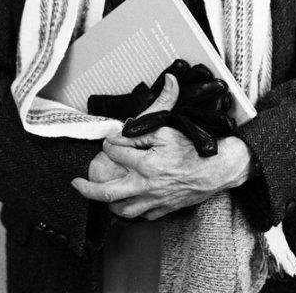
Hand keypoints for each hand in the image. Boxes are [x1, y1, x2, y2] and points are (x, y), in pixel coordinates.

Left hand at [73, 74, 250, 219]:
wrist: (219, 170)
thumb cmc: (196, 149)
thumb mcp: (173, 125)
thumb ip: (161, 107)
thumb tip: (166, 80)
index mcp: (146, 164)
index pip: (116, 151)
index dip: (110, 142)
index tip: (108, 138)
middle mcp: (146, 186)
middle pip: (108, 192)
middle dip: (88, 188)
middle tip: (76, 181)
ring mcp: (154, 201)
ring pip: (122, 210)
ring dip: (108, 202)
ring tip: (100, 193)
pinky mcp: (163, 209)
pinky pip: (141, 215)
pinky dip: (131, 210)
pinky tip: (127, 201)